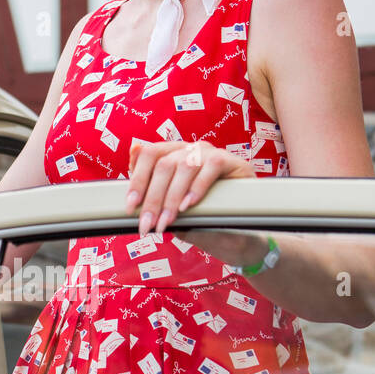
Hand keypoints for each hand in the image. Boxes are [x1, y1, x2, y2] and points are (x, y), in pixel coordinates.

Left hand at [125, 139, 254, 235]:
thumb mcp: (175, 209)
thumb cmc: (206, 213)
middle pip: (164, 165)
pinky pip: (211, 167)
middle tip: (147, 225)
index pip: (149, 155)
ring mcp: (210, 152)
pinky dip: (197, 187)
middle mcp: (190, 149)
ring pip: (184, 167)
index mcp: (173, 154)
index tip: (130, 206)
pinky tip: (188, 206)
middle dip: (152, 199)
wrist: (244, 221)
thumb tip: (132, 192)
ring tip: (166, 221)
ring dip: (172, 198)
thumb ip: (157, 197)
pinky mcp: (231, 160)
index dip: (137, 179)